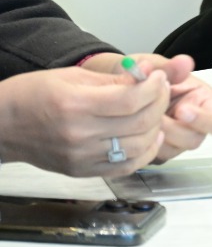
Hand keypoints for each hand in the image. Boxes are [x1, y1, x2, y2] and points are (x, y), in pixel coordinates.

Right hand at [0, 66, 168, 176]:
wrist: (2, 125)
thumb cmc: (33, 94)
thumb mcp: (73, 76)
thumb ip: (114, 80)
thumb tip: (149, 75)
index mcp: (76, 105)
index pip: (132, 99)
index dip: (155, 87)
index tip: (160, 77)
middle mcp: (79, 134)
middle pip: (140, 122)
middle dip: (160, 103)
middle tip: (162, 90)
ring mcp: (80, 156)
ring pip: (138, 147)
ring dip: (157, 127)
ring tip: (157, 111)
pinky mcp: (81, 171)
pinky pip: (124, 167)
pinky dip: (145, 153)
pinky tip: (150, 137)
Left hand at [84, 52, 211, 160]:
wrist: (123, 86)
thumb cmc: (146, 74)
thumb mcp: (156, 65)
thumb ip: (168, 67)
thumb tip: (184, 62)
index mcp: (203, 102)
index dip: (204, 120)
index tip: (182, 110)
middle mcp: (193, 124)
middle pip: (194, 140)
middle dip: (173, 130)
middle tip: (155, 117)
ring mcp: (175, 139)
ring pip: (173, 151)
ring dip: (156, 137)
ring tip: (140, 118)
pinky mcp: (158, 148)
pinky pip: (154, 155)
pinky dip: (143, 144)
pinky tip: (133, 128)